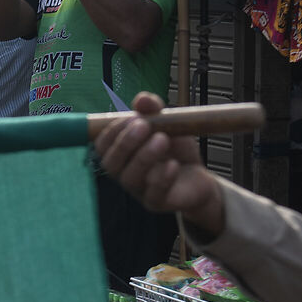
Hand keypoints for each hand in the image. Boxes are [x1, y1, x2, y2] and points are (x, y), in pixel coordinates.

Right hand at [93, 92, 225, 233]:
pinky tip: (173, 165)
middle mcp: (124, 172)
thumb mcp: (168, 124)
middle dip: (125, 142)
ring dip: (144, 156)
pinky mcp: (157, 203)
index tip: (130, 117)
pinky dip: (162, 178)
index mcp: (121, 153)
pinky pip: (153, 194)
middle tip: (144, 125)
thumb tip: (142, 99)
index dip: (111, 132)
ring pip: (130, 178)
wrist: (199, 177)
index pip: (102, 146)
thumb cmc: (176, 151)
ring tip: (163, 139)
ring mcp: (139, 190)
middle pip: (111, 163)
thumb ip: (154, 111)